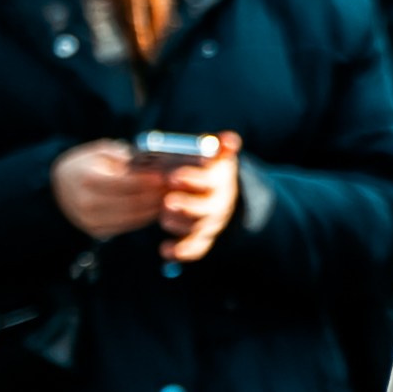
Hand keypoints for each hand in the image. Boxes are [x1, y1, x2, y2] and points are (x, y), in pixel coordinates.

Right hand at [51, 140, 166, 240]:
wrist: (59, 186)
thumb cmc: (87, 164)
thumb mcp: (103, 152)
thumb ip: (126, 158)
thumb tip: (156, 163)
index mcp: (88, 179)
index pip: (127, 183)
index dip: (150, 181)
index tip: (168, 175)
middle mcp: (87, 203)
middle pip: (133, 203)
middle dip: (157, 196)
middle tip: (177, 188)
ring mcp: (90, 220)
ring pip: (133, 217)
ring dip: (156, 208)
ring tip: (172, 197)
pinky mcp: (97, 231)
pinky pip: (128, 226)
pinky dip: (146, 217)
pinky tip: (157, 207)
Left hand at [157, 132, 241, 262]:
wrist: (220, 190)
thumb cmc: (209, 168)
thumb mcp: (217, 155)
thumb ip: (221, 146)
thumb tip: (229, 140)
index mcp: (220, 181)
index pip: (209, 181)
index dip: (192, 179)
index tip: (172, 176)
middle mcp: (220, 203)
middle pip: (208, 209)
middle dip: (187, 206)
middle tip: (167, 202)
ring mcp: (212, 222)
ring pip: (199, 228)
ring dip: (181, 225)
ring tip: (164, 217)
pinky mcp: (204, 237)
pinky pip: (196, 248)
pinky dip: (181, 251)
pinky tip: (165, 250)